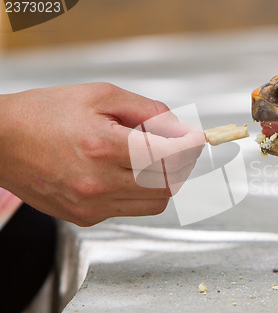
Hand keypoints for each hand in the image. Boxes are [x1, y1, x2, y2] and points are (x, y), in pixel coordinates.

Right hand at [0, 83, 205, 225]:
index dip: (191, 147)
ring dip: (161, 181)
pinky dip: (137, 191)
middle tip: (173, 147)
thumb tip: (181, 128)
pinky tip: (119, 172)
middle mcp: (98, 182)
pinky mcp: (85, 217)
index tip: (197, 139)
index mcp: (103, 146)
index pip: (170, 156)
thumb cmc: (45, 113)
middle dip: (180, 165)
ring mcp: (91, 205)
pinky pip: (129, 208)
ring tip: (144, 159)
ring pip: (155, 203)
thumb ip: (148, 111)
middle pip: (168, 185)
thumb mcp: (100, 95)